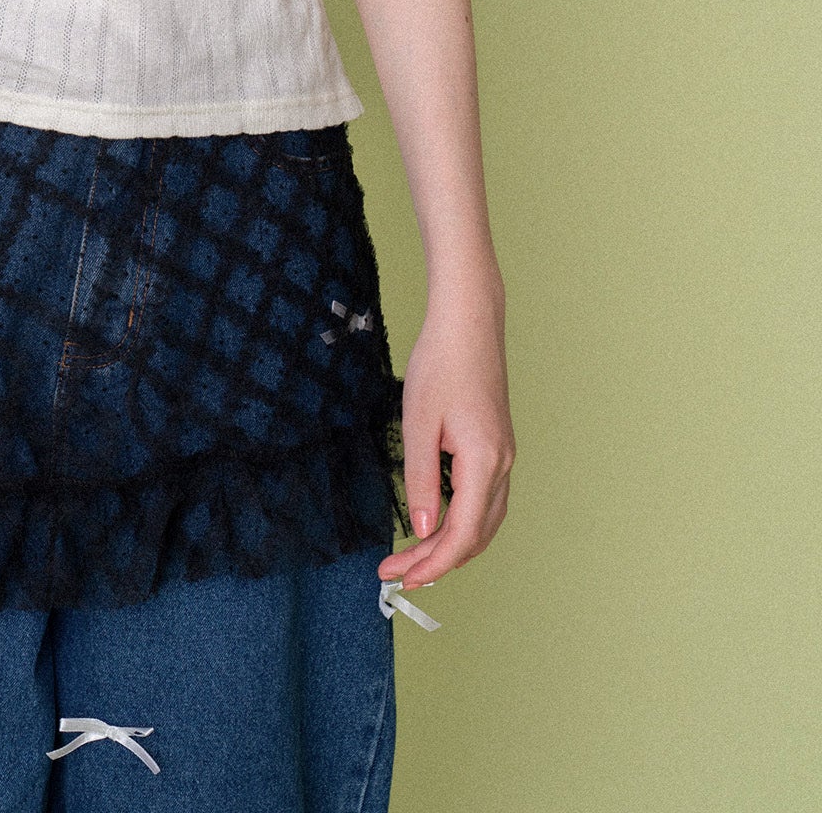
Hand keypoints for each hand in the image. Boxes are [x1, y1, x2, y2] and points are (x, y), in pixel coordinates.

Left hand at [377, 282, 514, 591]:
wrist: (469, 323)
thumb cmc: (440, 364)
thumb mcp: (418, 422)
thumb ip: (419, 479)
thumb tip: (421, 530)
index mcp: (484, 462)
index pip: (462, 535)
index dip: (432, 563)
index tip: (401, 577)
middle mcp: (502, 465)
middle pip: (476, 536)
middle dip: (438, 561)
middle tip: (396, 573)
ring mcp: (504, 457)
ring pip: (484, 522)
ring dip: (451, 546)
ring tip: (412, 558)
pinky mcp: (497, 447)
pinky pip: (485, 501)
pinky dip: (462, 523)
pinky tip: (436, 524)